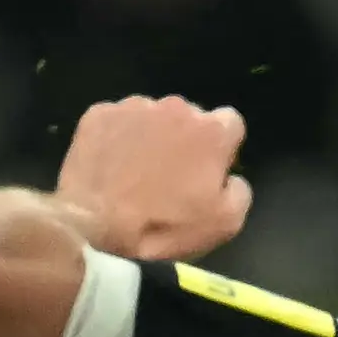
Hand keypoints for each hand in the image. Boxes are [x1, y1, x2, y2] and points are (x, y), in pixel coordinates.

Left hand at [53, 96, 253, 261]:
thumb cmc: (165, 227)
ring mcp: (133, 107)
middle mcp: (175, 107)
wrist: (97, 229)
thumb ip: (240, 190)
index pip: (229, 123)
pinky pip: (117, 121)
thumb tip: (231, 177)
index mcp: (211, 130)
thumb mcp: (225, 223)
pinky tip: (110, 165)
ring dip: (150, 136)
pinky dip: (116, 137)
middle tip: (169, 175)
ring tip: (135, 172)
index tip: (207, 170)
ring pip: (151, 117)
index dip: (221, 147)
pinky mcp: (98, 114)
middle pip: (188, 117)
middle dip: (184, 139)